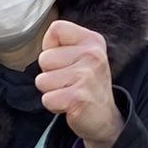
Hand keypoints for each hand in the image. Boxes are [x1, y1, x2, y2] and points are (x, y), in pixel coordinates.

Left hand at [36, 19, 121, 147]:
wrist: (105, 118)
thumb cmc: (86, 85)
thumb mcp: (82, 56)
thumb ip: (63, 44)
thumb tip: (43, 46)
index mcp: (92, 40)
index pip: (56, 29)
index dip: (51, 47)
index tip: (65, 61)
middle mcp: (92, 55)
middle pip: (44, 58)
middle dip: (50, 74)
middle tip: (69, 82)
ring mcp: (86, 76)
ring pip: (42, 80)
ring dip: (51, 91)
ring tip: (69, 92)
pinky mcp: (78, 98)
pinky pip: (47, 99)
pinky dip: (54, 105)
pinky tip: (70, 104)